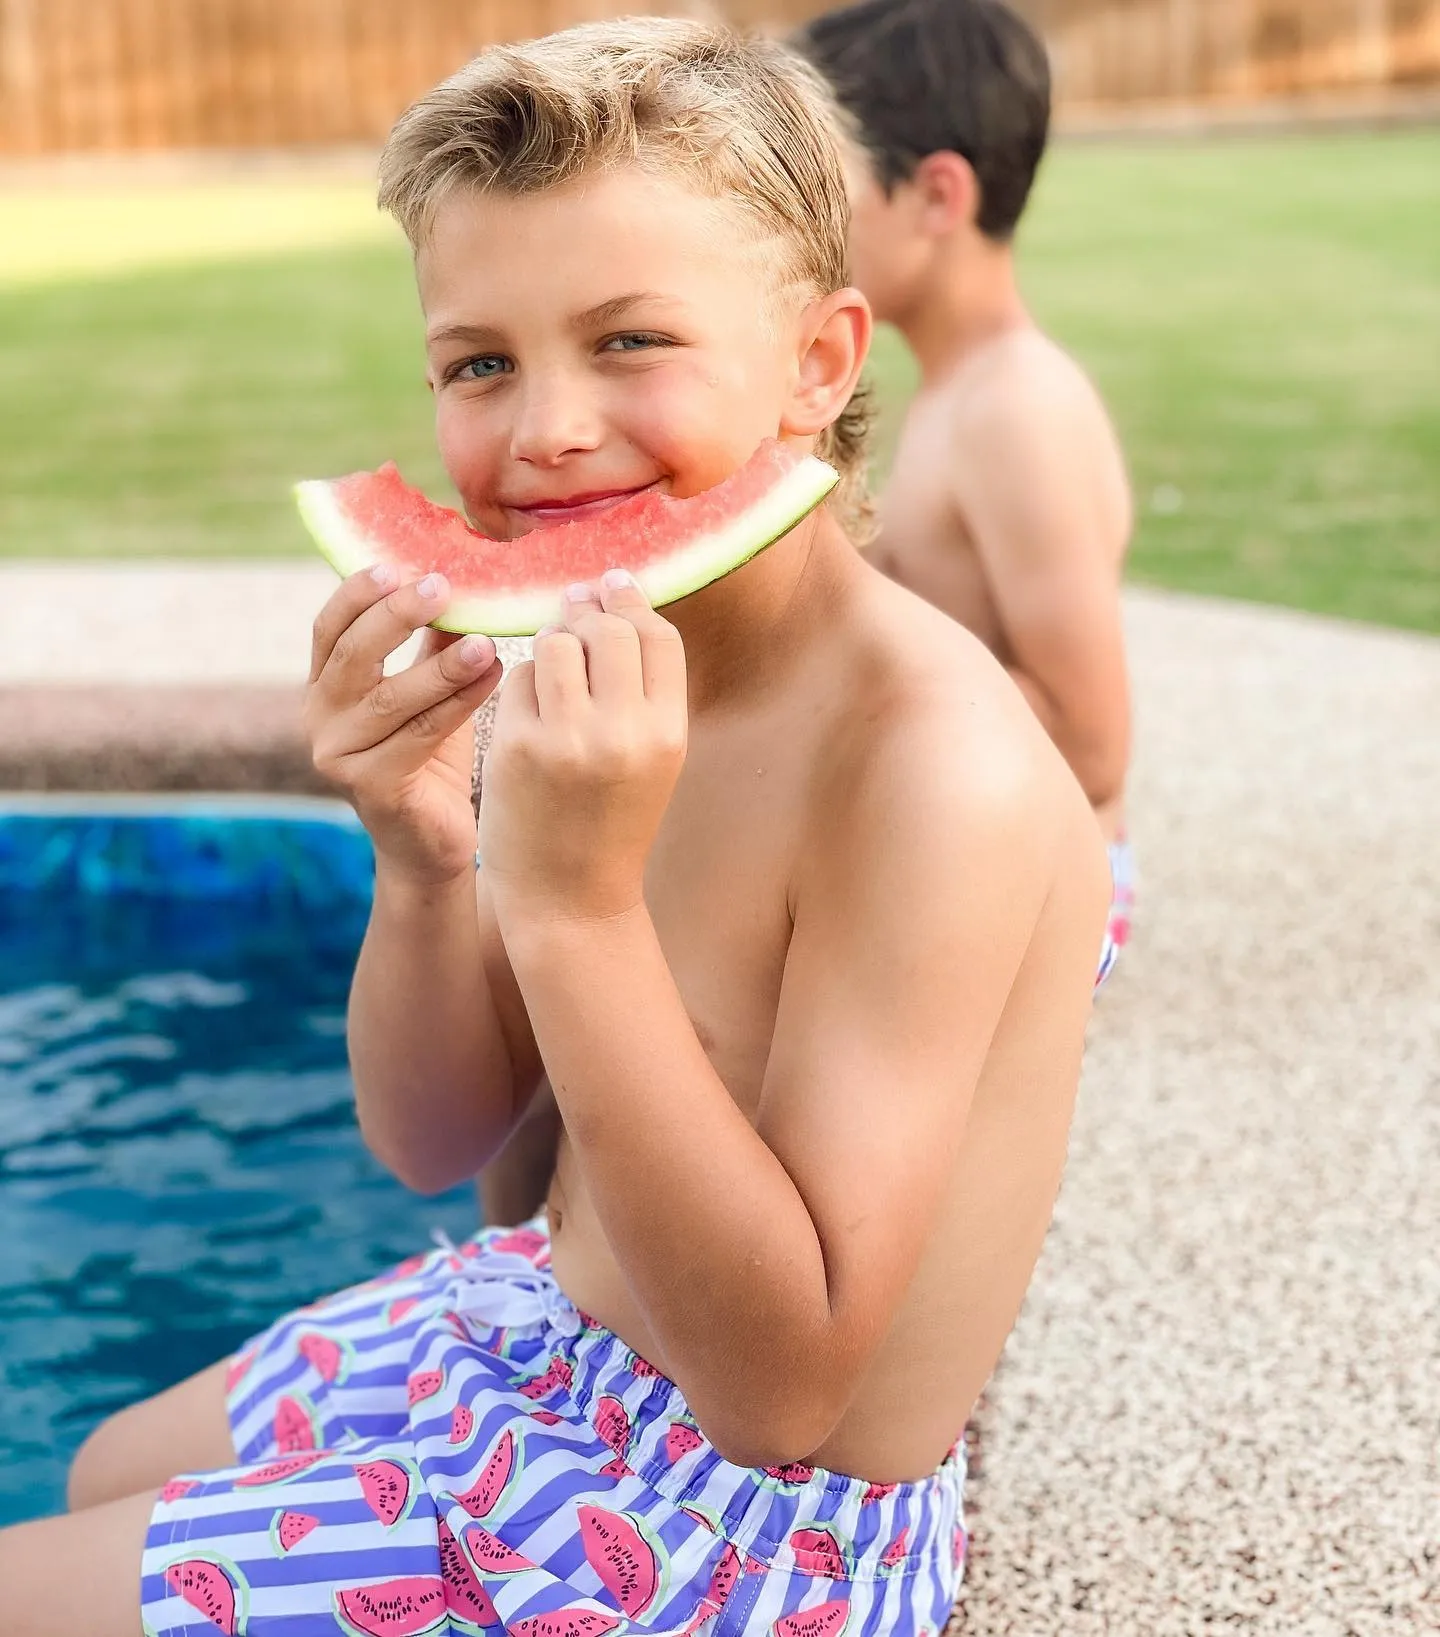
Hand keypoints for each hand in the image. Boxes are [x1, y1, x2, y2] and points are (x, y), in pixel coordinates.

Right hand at [305, 566, 502, 884]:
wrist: (431, 844)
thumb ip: (432, 642)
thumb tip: (460, 579)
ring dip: (442, 663)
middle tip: (443, 587)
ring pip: (393, 697)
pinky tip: (494, 676)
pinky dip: (459, 702)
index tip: (398, 565)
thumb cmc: (431, 760)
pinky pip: (421, 734)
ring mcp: (338, 756)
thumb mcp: (428, 691)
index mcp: (324, 688)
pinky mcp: (370, 786)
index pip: (328, 629)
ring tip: (485, 639)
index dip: (358, 593)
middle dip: (397, 616)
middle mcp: (319, 719)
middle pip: (352, 654)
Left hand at [481, 570, 686, 927]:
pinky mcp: (516, 748)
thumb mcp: (653, 759)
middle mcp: (622, 732)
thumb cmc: (613, 822)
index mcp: (668, 733)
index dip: (633, 603)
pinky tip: (529, 704)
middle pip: (607, 629)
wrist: (571, 898)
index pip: (657, 636)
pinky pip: (517, 680)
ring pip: (555, 642)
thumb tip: (615, 602)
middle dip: (589, 612)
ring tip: (552, 658)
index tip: (613, 587)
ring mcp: (566, 738)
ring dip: (552, 640)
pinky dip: (522, 682)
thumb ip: (644, 691)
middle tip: (576, 610)